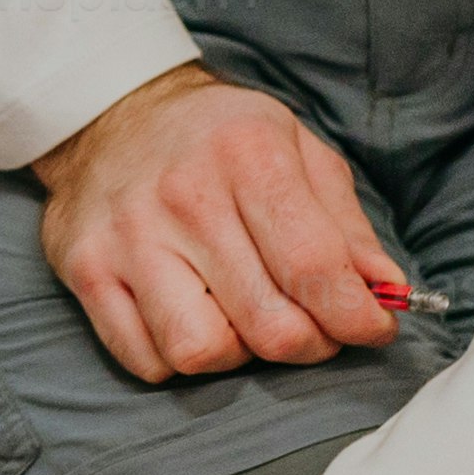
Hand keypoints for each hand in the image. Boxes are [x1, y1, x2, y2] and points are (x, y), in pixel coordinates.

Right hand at [28, 65, 400, 378]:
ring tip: (244, 319)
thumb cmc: (220, 139)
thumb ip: (347, 227)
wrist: (114, 114)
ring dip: (238, 354)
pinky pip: (145, 360)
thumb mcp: (298, 151)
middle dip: (309, 342)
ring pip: (202, 352)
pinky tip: (194, 318)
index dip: (356, 316)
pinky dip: (179, 359)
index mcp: (247, 154)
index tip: (372, 327)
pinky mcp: (85, 270)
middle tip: (314, 327)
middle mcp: (183, 197)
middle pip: (268, 324)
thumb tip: (388, 294)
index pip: (314, 267)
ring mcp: (127, 238)